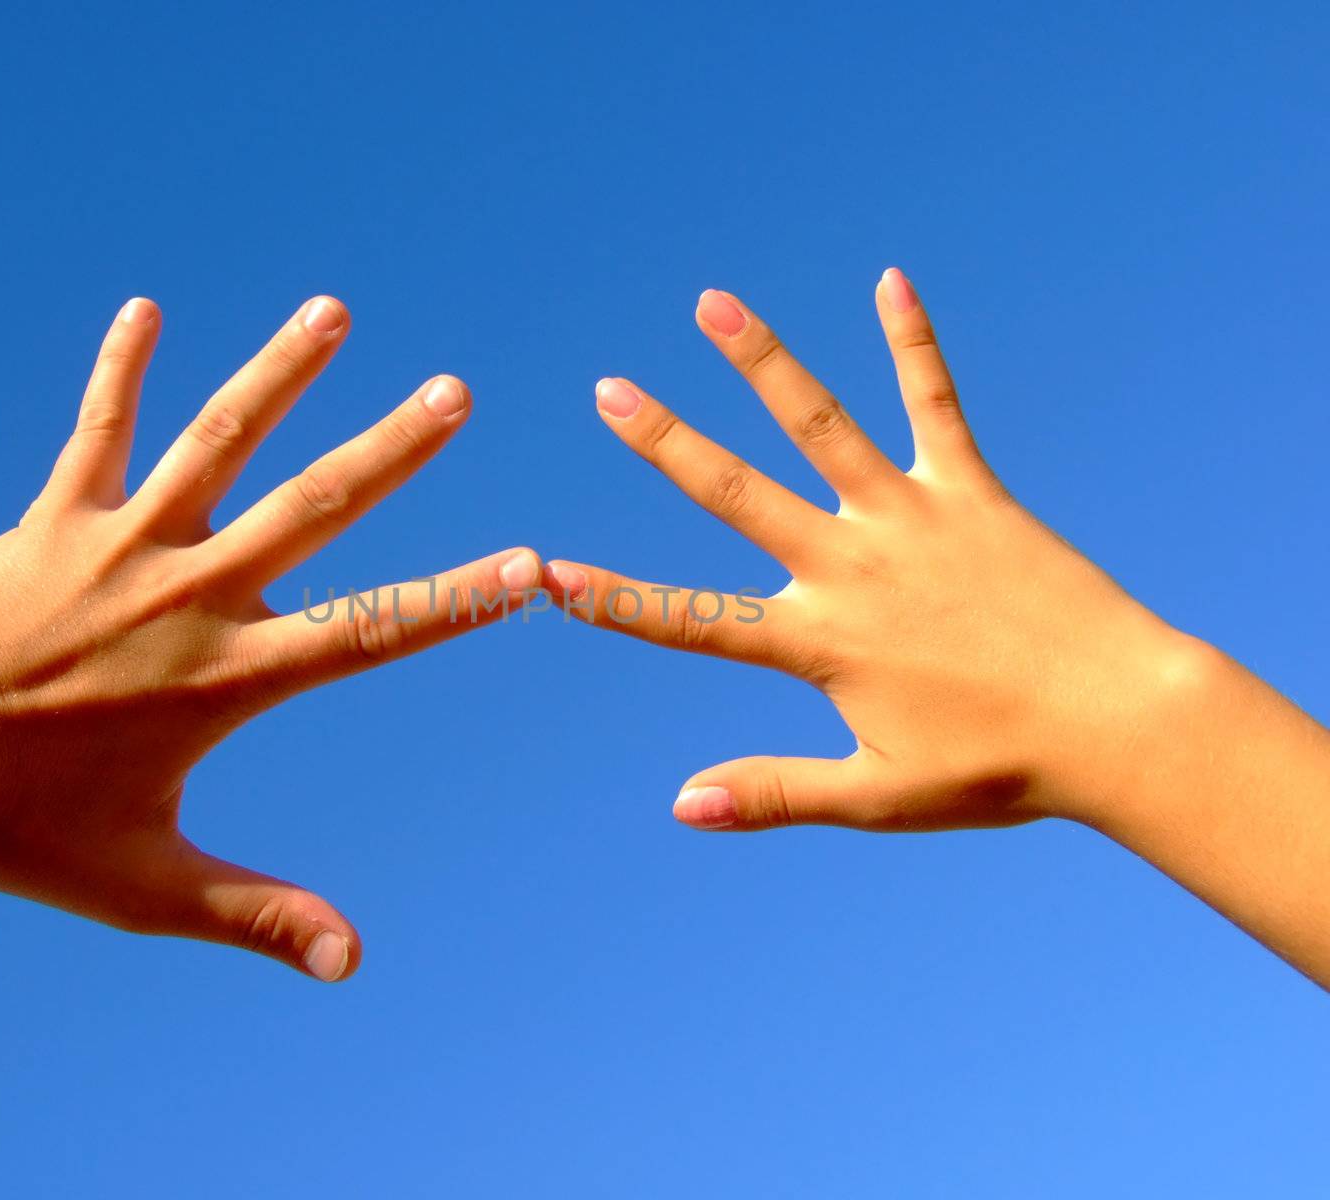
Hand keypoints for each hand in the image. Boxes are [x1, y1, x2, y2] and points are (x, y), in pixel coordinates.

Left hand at [0, 295, 543, 979]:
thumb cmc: (22, 826)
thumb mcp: (149, 884)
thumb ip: (258, 914)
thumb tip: (354, 962)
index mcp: (228, 676)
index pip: (370, 631)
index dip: (456, 601)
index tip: (530, 565)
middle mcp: (190, 594)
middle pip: (313, 506)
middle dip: (393, 447)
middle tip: (455, 392)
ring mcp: (122, 544)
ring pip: (218, 439)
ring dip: (281, 372)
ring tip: (332, 310)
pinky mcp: (57, 519)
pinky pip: (97, 430)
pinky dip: (121, 367)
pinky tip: (145, 307)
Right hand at [547, 271, 1206, 833]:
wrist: (1121, 722)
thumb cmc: (997, 767)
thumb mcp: (876, 793)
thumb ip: (774, 794)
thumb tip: (678, 806)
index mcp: (819, 639)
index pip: (693, 617)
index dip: (615, 599)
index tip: (547, 571)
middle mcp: (849, 564)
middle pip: (736, 492)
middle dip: (664, 441)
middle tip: (608, 391)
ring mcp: (908, 518)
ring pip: (819, 424)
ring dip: (761, 361)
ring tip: (712, 303)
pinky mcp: (970, 492)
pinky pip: (934, 404)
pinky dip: (911, 343)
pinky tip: (891, 281)